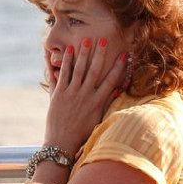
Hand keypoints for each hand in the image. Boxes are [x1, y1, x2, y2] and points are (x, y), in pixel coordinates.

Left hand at [43, 38, 127, 155]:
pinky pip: (63, 74)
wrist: (61, 144)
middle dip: (100, 54)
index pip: (111, 80)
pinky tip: (68, 51)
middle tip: (103, 39)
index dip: (118, 67)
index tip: (124, 54)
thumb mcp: (97, 120)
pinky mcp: (58, 95)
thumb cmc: (80, 134)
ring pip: (79, 69)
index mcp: (97, 102)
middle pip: (95, 70)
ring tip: (87, 39)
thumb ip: (106, 103)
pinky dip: (66, 62)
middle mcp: (86, 96)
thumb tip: (118, 90)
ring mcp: (72, 94)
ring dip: (83, 53)